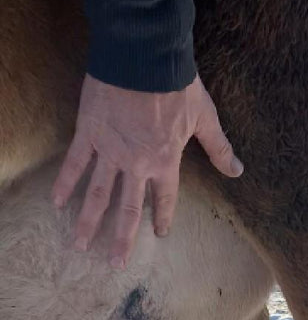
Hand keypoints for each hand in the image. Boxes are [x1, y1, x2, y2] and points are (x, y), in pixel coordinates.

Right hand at [52, 74, 243, 267]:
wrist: (144, 56)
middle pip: (128, 210)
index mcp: (165, 162)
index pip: (164, 199)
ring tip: (80, 246)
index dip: (162, 217)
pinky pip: (75, 163)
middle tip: (115, 264)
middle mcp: (136, 165)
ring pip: (98, 195)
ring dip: (89, 222)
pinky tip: (57, 203)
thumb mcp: (204, 116)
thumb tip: (237, 170)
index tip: (159, 234)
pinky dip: (65, 183)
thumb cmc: (177, 84)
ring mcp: (110, 151)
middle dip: (122, 239)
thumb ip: (218, 147)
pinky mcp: (89, 132)